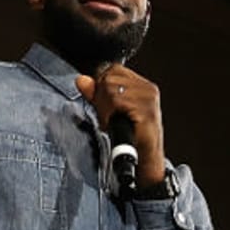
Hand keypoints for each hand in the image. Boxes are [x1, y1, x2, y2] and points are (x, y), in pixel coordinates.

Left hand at [75, 63, 165, 184]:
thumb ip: (95, 95)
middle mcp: (148, 89)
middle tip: (108, 116)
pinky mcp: (146, 112)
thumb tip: (81, 80)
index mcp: (143, 86)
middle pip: (110, 77)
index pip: (113, 69)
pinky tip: (114, 124)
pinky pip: (116, 101)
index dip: (102, 86)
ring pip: (111, 89)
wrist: (144, 160)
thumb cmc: (130, 137)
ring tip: (112, 121)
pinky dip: (109, 114)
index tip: (104, 105)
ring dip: (105, 108)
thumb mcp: (109, 112)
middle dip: (102, 98)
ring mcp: (148, 100)